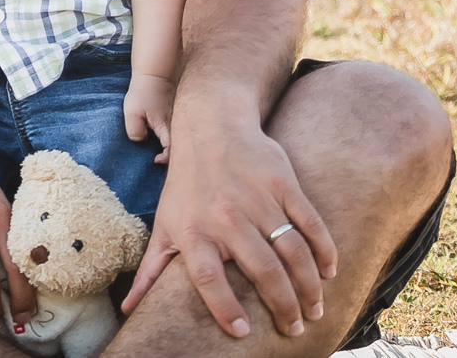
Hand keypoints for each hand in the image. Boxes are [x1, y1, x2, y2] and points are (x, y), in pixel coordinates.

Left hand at [119, 104, 334, 339]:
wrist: (211, 124)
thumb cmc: (185, 184)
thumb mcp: (164, 224)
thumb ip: (151, 271)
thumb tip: (127, 309)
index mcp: (194, 230)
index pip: (207, 277)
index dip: (223, 307)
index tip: (242, 332)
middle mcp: (225, 217)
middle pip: (262, 271)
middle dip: (284, 306)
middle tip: (294, 328)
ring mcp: (257, 199)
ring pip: (292, 252)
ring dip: (309, 285)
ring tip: (314, 309)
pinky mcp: (283, 184)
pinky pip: (310, 223)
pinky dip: (325, 250)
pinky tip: (329, 271)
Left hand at [123, 73, 175, 163]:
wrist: (154, 74)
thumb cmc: (142, 93)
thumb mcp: (132, 112)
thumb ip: (135, 131)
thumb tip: (142, 140)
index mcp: (166, 126)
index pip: (172, 149)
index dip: (166, 158)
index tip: (155, 159)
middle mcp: (175, 124)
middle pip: (179, 146)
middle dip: (172, 156)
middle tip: (159, 158)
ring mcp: (177, 119)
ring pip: (179, 139)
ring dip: (171, 147)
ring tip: (160, 150)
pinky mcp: (175, 115)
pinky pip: (176, 131)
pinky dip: (172, 138)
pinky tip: (161, 138)